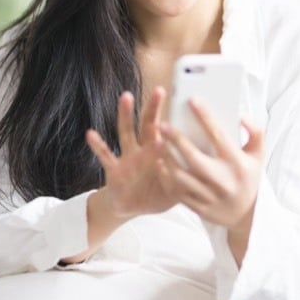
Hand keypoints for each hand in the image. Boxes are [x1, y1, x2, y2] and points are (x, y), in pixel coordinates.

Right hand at [85, 87, 176, 219]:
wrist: (129, 208)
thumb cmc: (154, 195)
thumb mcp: (174, 190)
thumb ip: (187, 181)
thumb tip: (208, 174)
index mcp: (159, 154)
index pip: (167, 133)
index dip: (175, 120)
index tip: (184, 106)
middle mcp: (143, 150)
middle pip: (148, 125)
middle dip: (153, 108)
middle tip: (160, 91)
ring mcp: (127, 158)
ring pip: (126, 133)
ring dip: (126, 115)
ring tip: (126, 97)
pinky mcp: (113, 170)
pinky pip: (105, 156)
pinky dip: (98, 145)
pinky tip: (91, 134)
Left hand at [159, 97, 262, 232]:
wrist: (248, 216)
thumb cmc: (250, 179)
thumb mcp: (258, 155)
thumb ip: (255, 132)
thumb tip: (242, 116)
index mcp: (236, 163)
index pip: (218, 135)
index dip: (204, 116)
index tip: (192, 100)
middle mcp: (222, 179)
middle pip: (193, 156)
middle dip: (176, 139)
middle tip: (163, 124)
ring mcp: (210, 196)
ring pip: (181, 176)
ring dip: (167, 159)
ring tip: (158, 144)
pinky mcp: (200, 208)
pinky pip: (178, 192)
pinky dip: (167, 177)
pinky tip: (160, 164)